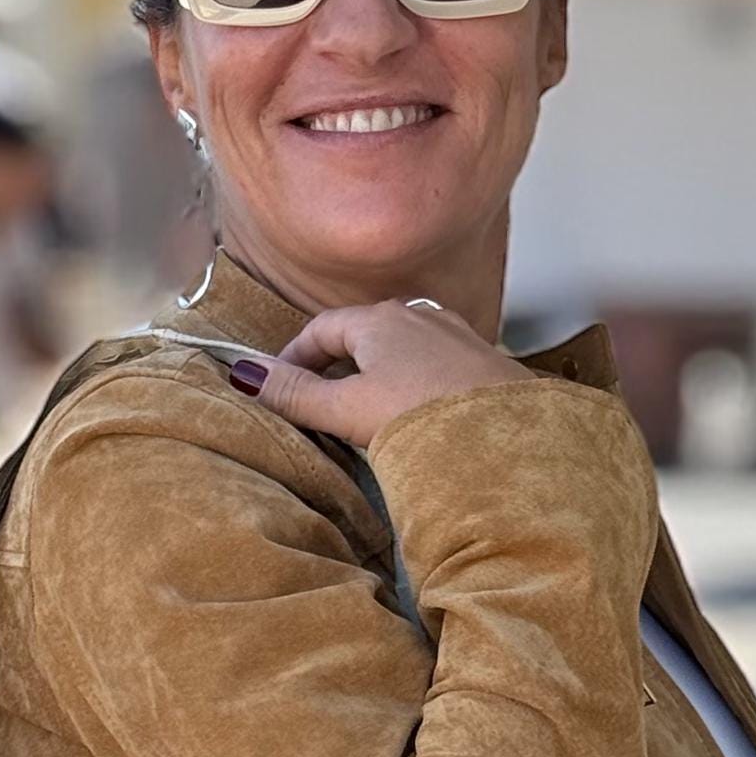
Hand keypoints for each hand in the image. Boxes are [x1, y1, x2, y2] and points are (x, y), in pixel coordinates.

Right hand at [228, 298, 527, 453]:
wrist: (512, 440)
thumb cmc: (426, 418)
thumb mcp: (348, 410)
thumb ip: (297, 394)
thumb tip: (243, 373)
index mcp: (380, 319)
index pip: (321, 328)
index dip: (294, 357)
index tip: (279, 388)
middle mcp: (420, 317)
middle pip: (362, 337)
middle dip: (335, 367)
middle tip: (317, 407)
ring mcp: (457, 338)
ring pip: (401, 352)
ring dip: (376, 377)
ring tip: (364, 418)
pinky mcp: (484, 366)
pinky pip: (433, 368)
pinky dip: (411, 386)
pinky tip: (416, 420)